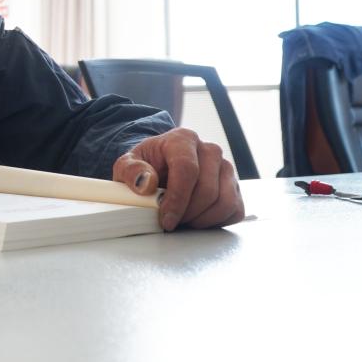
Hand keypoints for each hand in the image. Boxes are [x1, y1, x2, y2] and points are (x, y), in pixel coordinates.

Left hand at [112, 127, 244, 230]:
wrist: (159, 167)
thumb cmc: (145, 166)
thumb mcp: (126, 165)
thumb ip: (130, 171)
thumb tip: (146, 183)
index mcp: (182, 139)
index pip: (187, 169)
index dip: (177, 198)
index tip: (166, 218)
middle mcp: (209, 150)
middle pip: (207, 189)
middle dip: (187, 212)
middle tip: (171, 221)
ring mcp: (225, 168)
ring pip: (224, 202)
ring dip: (202, 220)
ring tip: (182, 220)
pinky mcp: (234, 186)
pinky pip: (234, 210)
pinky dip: (216, 222)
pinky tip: (197, 219)